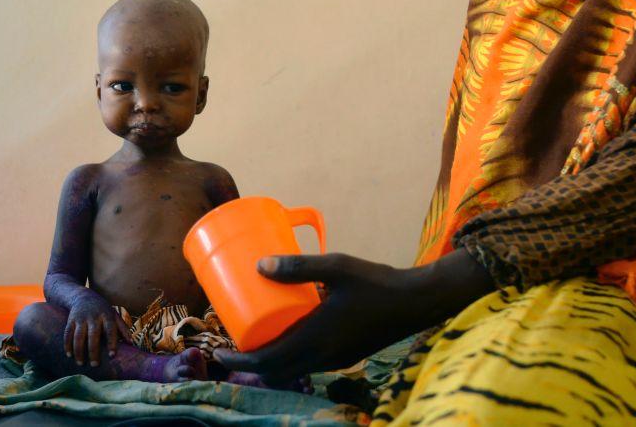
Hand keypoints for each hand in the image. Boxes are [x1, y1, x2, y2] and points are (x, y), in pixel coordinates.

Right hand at [63, 292, 131, 366]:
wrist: (84, 297)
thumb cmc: (103, 310)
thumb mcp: (114, 315)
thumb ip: (122, 328)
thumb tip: (131, 343)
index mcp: (107, 316)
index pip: (110, 330)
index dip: (111, 343)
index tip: (112, 356)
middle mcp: (94, 317)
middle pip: (93, 335)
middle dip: (93, 351)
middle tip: (95, 365)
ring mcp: (81, 318)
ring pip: (78, 336)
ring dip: (78, 351)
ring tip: (80, 364)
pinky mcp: (71, 320)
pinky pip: (68, 334)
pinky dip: (67, 345)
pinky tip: (69, 355)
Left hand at [214, 249, 494, 383]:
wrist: (415, 302)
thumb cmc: (376, 282)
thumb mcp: (337, 266)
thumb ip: (299, 265)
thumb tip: (259, 264)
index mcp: (317, 339)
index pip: (267, 362)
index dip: (239, 361)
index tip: (220, 351)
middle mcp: (324, 356)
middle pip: (275, 372)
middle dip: (249, 365)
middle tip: (232, 346)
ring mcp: (336, 359)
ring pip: (292, 370)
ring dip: (270, 363)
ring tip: (257, 340)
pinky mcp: (345, 355)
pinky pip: (309, 363)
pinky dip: (290, 358)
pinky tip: (290, 335)